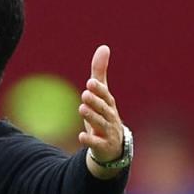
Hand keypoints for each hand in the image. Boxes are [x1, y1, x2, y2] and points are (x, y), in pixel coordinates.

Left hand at [78, 45, 124, 177]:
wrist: (113, 146)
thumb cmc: (105, 115)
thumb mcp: (101, 95)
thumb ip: (100, 73)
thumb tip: (103, 47)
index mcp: (109, 105)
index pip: (106, 96)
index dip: (99, 90)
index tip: (90, 82)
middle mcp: (111, 118)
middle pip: (104, 109)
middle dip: (95, 102)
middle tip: (85, 94)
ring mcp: (108, 132)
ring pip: (101, 124)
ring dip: (92, 117)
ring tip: (81, 109)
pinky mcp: (103, 146)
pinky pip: (97, 144)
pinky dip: (89, 140)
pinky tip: (81, 136)